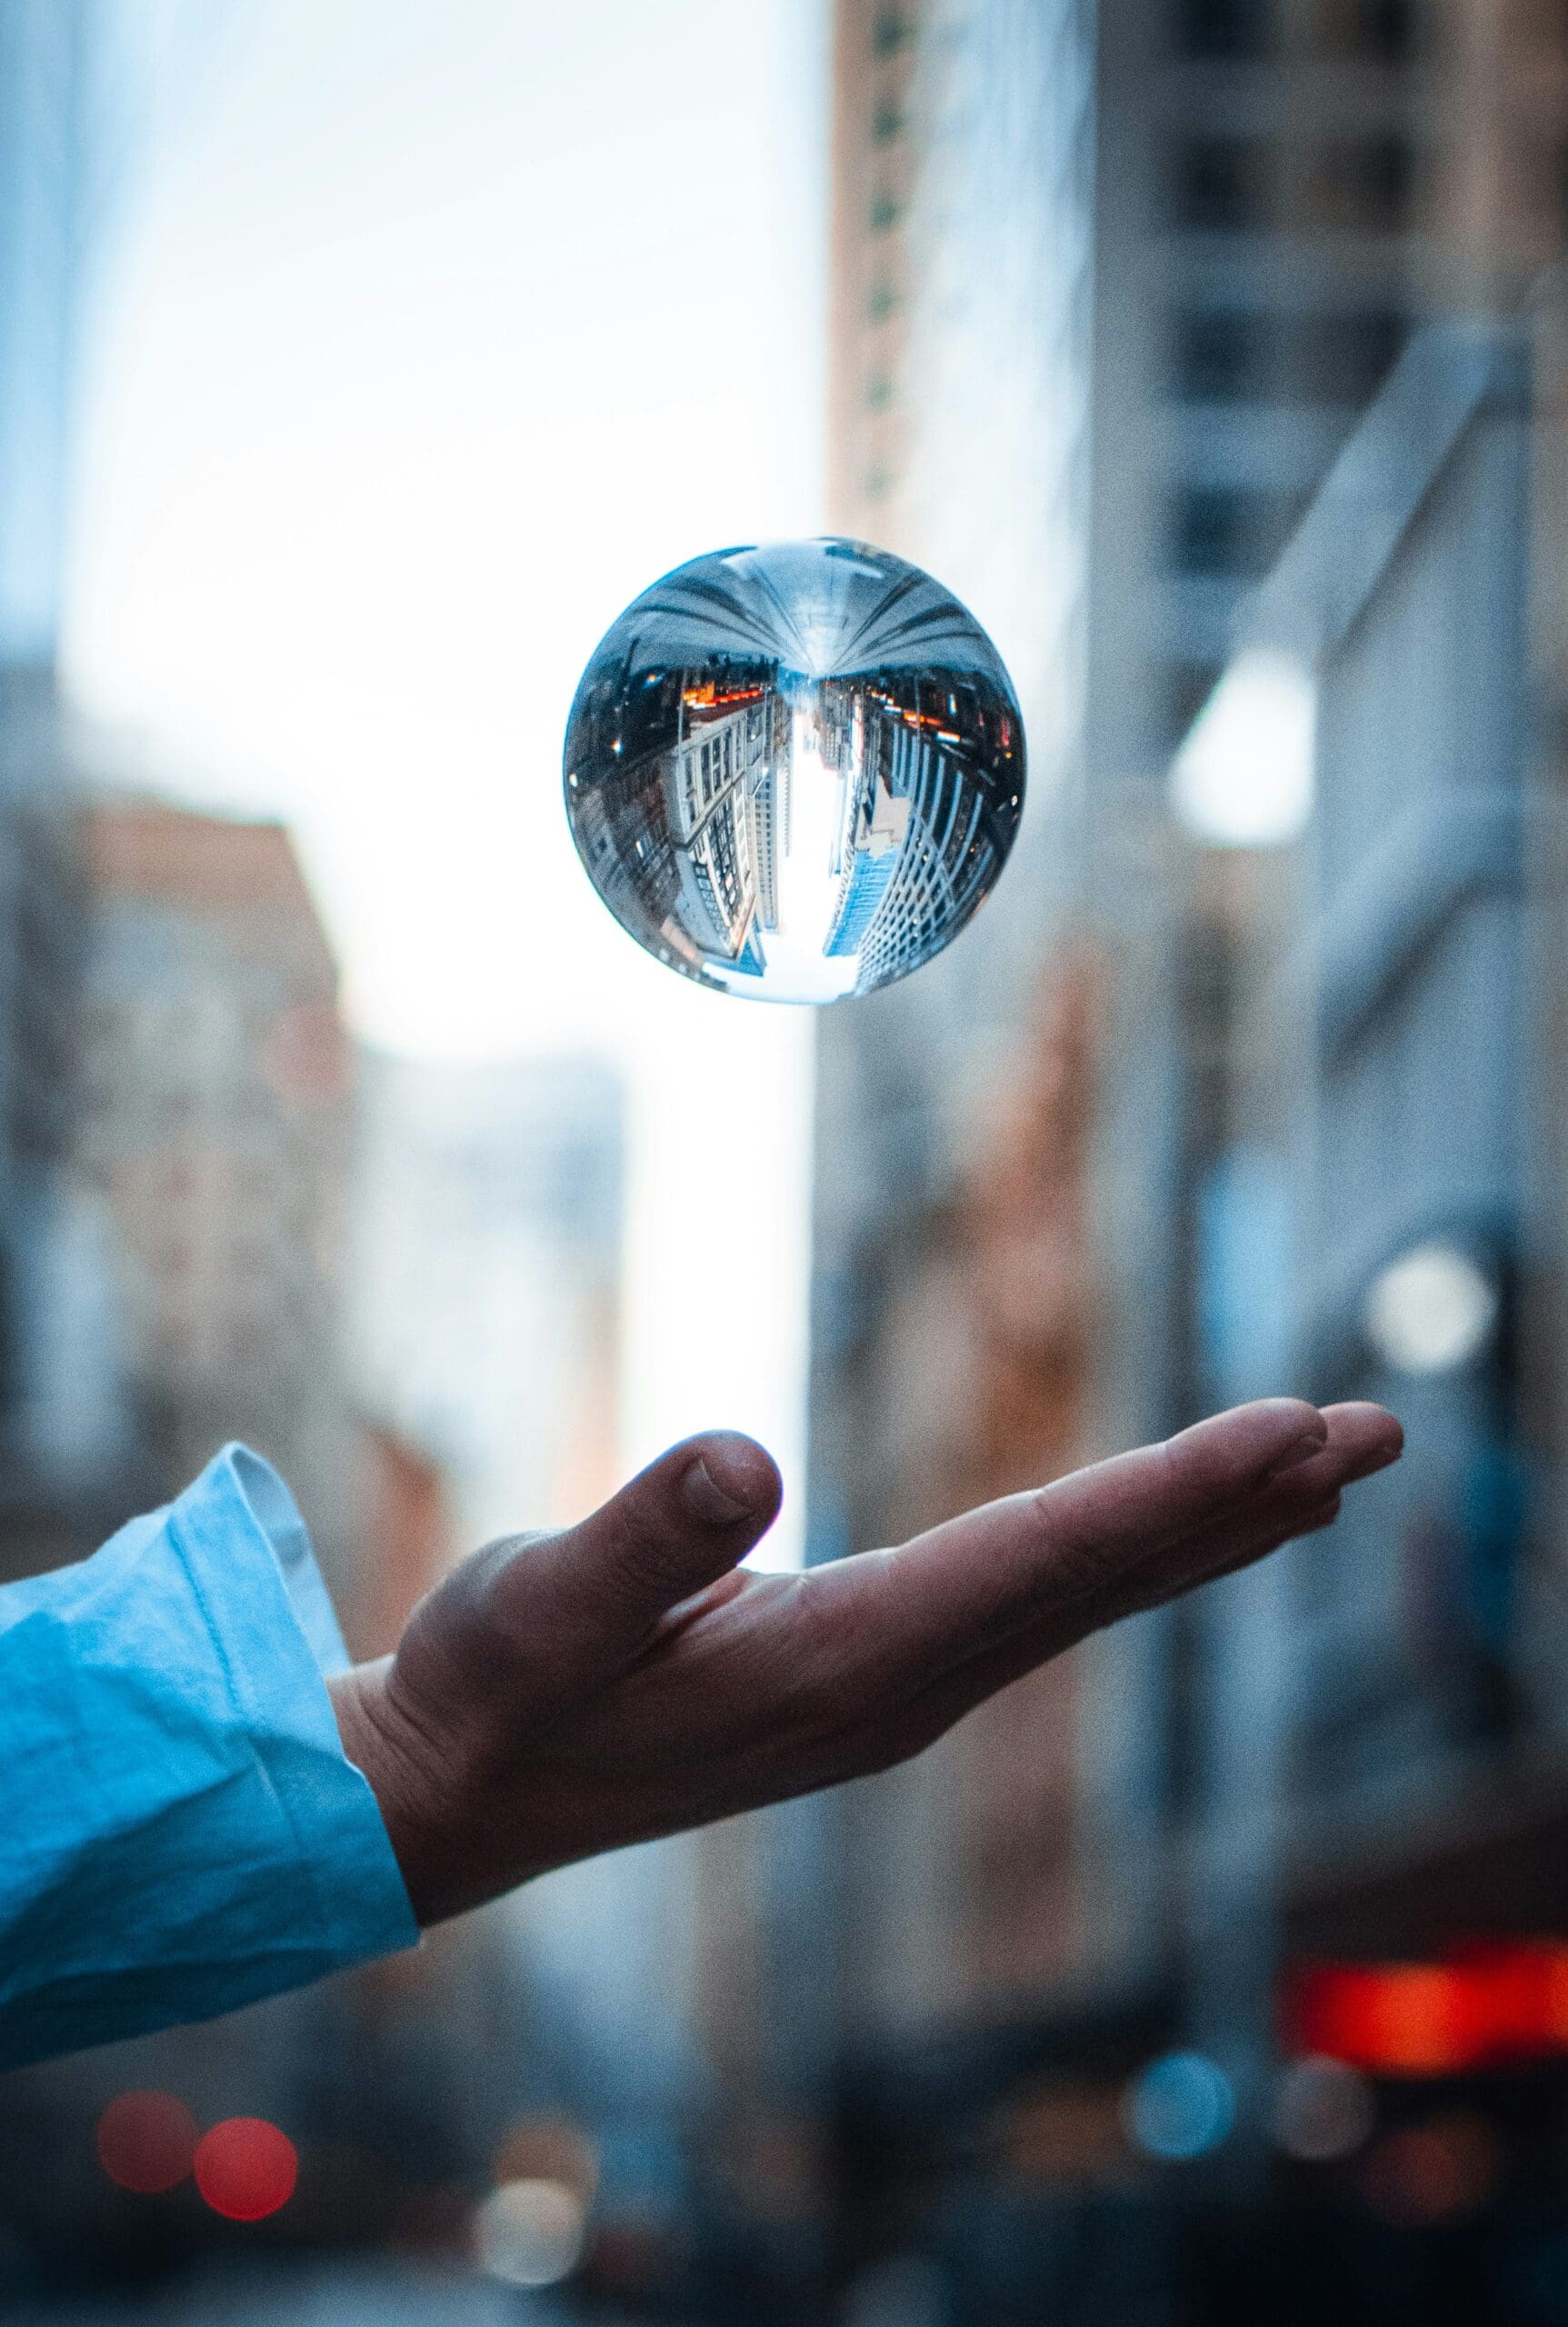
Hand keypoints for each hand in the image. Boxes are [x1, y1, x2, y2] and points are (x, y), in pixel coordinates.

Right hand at [328, 1397, 1401, 1924]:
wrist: (457, 1797)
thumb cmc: (489, 1692)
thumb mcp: (537, 1608)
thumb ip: (638, 1538)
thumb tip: (742, 1454)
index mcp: (838, 1667)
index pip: (1039, 1563)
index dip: (1172, 1494)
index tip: (1298, 1431)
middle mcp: (895, 1691)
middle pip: (1102, 1583)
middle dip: (1245, 1505)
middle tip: (1379, 1429)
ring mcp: (890, 1694)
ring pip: (1082, 1597)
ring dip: (1205, 1528)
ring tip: (1314, 1466)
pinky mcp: (871, 1679)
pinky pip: (1034, 1604)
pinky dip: (1121, 1550)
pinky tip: (1159, 1531)